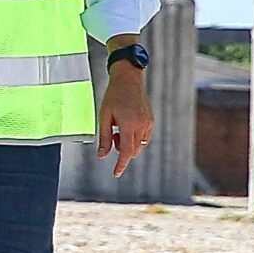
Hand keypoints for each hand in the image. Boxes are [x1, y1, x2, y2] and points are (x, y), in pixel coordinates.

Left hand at [98, 62, 152, 176]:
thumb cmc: (113, 96)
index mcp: (129, 124)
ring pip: (139, 145)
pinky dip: (134, 138)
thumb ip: (104, 137)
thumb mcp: (104, 116)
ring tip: (119, 128)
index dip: (121, 164)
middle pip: (133, 150)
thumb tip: (102, 155)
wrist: (128, 79)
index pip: (126, 152)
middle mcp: (141, 125)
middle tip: (113, 134)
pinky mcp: (151, 121)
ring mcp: (148, 123)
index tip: (116, 173)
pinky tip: (126, 125)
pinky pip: (143, 138)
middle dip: (121, 150)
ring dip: (128, 144)